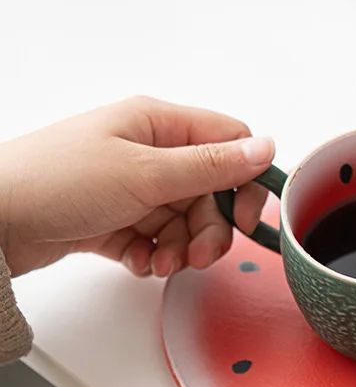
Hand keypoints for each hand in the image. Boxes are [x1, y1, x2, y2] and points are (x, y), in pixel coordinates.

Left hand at [0, 96, 274, 276]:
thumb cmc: (57, 181)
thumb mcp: (145, 174)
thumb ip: (211, 166)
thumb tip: (266, 149)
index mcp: (159, 125)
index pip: (229, 144)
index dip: (244, 183)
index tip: (241, 219)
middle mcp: (149, 152)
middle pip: (211, 191)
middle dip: (210, 229)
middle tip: (197, 254)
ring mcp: (133, 186)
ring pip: (186, 220)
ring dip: (182, 247)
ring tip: (160, 261)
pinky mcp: (117, 218)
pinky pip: (158, 238)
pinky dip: (154, 254)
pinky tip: (137, 260)